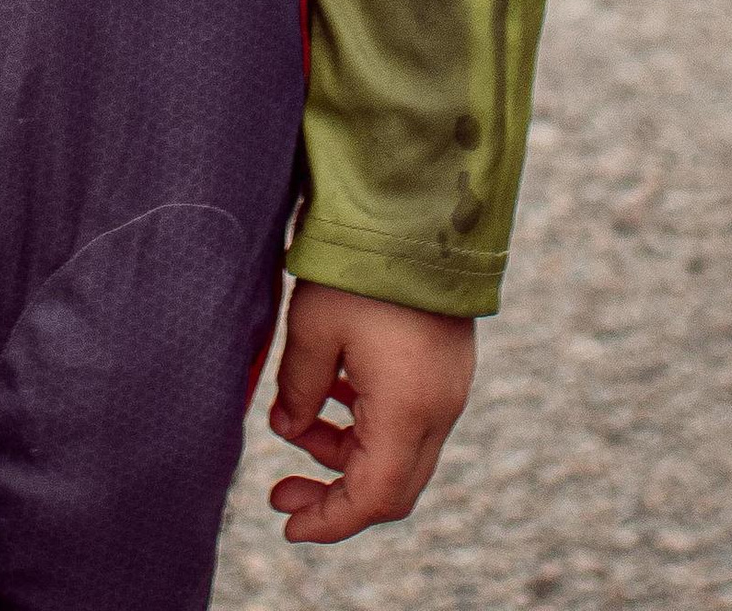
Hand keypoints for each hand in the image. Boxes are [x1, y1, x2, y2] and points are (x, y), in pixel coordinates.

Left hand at [265, 282, 475, 543]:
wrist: (420, 207)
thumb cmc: (361, 267)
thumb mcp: (312, 327)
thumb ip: (297, 388)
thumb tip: (287, 426)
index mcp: (407, 410)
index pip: (371, 498)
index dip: (329, 521)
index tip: (287, 524)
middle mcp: (439, 409)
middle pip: (391, 486)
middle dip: (335, 495)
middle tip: (282, 491)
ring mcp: (449, 387)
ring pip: (399, 453)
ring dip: (347, 452)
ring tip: (294, 423)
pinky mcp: (447, 365)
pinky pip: (409, 418)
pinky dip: (368, 423)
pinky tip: (329, 392)